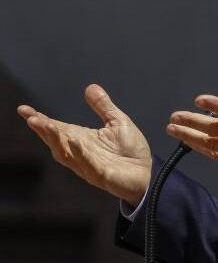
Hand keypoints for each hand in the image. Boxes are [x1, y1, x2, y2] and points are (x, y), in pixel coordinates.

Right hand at [17, 84, 151, 206]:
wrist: (148, 171)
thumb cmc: (130, 149)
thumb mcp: (117, 121)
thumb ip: (103, 106)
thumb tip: (90, 87)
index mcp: (82, 139)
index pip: (57, 128)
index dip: (40, 120)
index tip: (24, 110)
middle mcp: (81, 152)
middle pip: (57, 141)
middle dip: (44, 130)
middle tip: (32, 118)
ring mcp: (89, 165)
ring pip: (67, 154)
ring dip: (56, 140)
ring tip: (47, 125)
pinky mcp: (102, 175)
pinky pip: (88, 164)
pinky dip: (80, 153)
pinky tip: (74, 141)